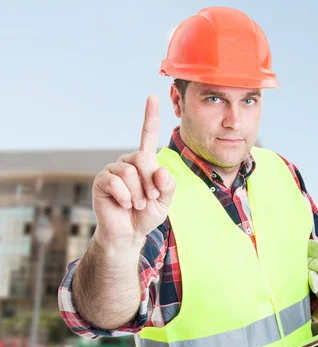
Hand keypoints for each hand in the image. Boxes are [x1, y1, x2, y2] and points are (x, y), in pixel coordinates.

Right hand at [91, 95, 175, 244]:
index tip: (152, 96)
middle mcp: (128, 161)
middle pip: (143, 159)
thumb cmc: (148, 214)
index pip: (147, 135)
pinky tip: (124, 204)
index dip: (150, 116)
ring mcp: (113, 169)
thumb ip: (168, 185)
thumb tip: (160, 171)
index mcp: (145, 162)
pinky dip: (125, 197)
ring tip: (137, 205)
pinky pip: (116, 181)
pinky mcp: (102, 180)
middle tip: (149, 199)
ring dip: (138, 194)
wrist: (129, 233)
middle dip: (150, 184)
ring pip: (130, 173)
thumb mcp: (166, 200)